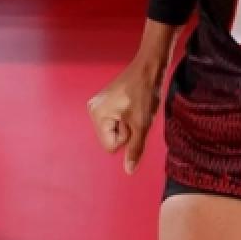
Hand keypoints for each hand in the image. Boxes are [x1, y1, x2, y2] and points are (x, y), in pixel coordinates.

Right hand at [87, 56, 165, 173]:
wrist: (148, 68)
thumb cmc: (144, 94)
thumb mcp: (142, 125)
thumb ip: (135, 149)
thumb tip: (129, 170)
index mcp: (97, 116)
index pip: (110, 146)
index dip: (126, 137)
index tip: (133, 120)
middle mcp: (92, 109)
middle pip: (110, 138)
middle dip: (125, 131)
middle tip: (134, 113)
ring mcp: (97, 104)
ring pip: (113, 129)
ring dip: (126, 123)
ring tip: (133, 108)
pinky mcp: (104, 100)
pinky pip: (114, 119)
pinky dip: (124, 116)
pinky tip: (131, 104)